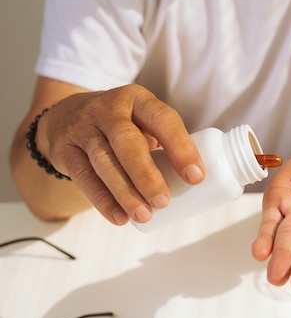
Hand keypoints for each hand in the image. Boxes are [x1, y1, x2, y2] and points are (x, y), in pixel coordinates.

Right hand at [38, 84, 204, 224]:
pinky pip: (84, 178)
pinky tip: (120, 218)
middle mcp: (108, 110)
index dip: (180, 148)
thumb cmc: (121, 124)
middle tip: (163, 201)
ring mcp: (83, 128)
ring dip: (126, 192)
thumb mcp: (142, 121)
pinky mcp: (64, 150)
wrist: (65, 115)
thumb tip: (197, 181)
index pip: (162, 119)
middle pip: (127, 141)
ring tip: (145, 215)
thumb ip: (165, 143)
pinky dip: (103, 201)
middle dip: (147, 174)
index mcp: (138, 100)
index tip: (196, 177)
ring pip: (104, 162)